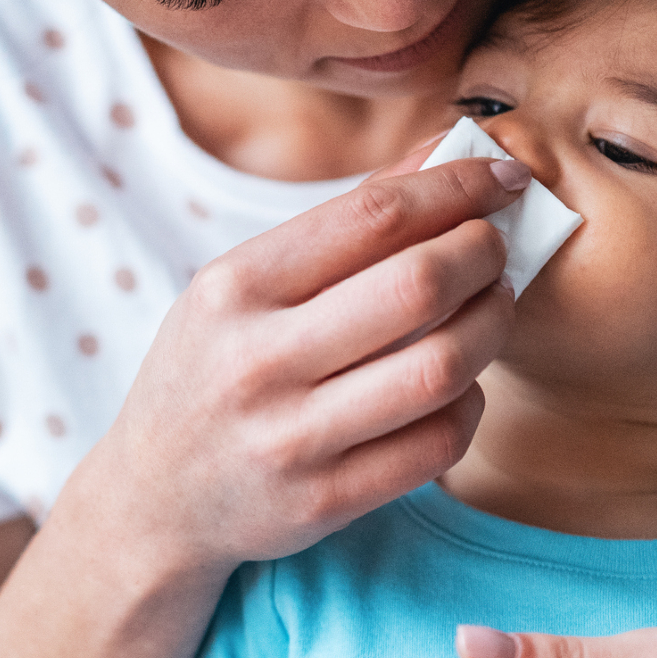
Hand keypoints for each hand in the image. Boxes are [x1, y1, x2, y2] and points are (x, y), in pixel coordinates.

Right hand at [59, 148, 525, 580]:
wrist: (154, 499)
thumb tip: (443, 155)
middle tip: (497, 248)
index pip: (373, 217)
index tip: (502, 179)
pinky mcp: (324, 502)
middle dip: (484, 254)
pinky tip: (461, 384)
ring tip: (491, 308)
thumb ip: (339, 225)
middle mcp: (257, 362)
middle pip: (418, 287)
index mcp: (234, 288)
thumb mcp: (240, 287)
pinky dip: (470, 403)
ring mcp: (291, 439)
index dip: (457, 188)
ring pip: (441, 368)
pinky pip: (437, 444)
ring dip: (491, 327)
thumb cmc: (210, 372)